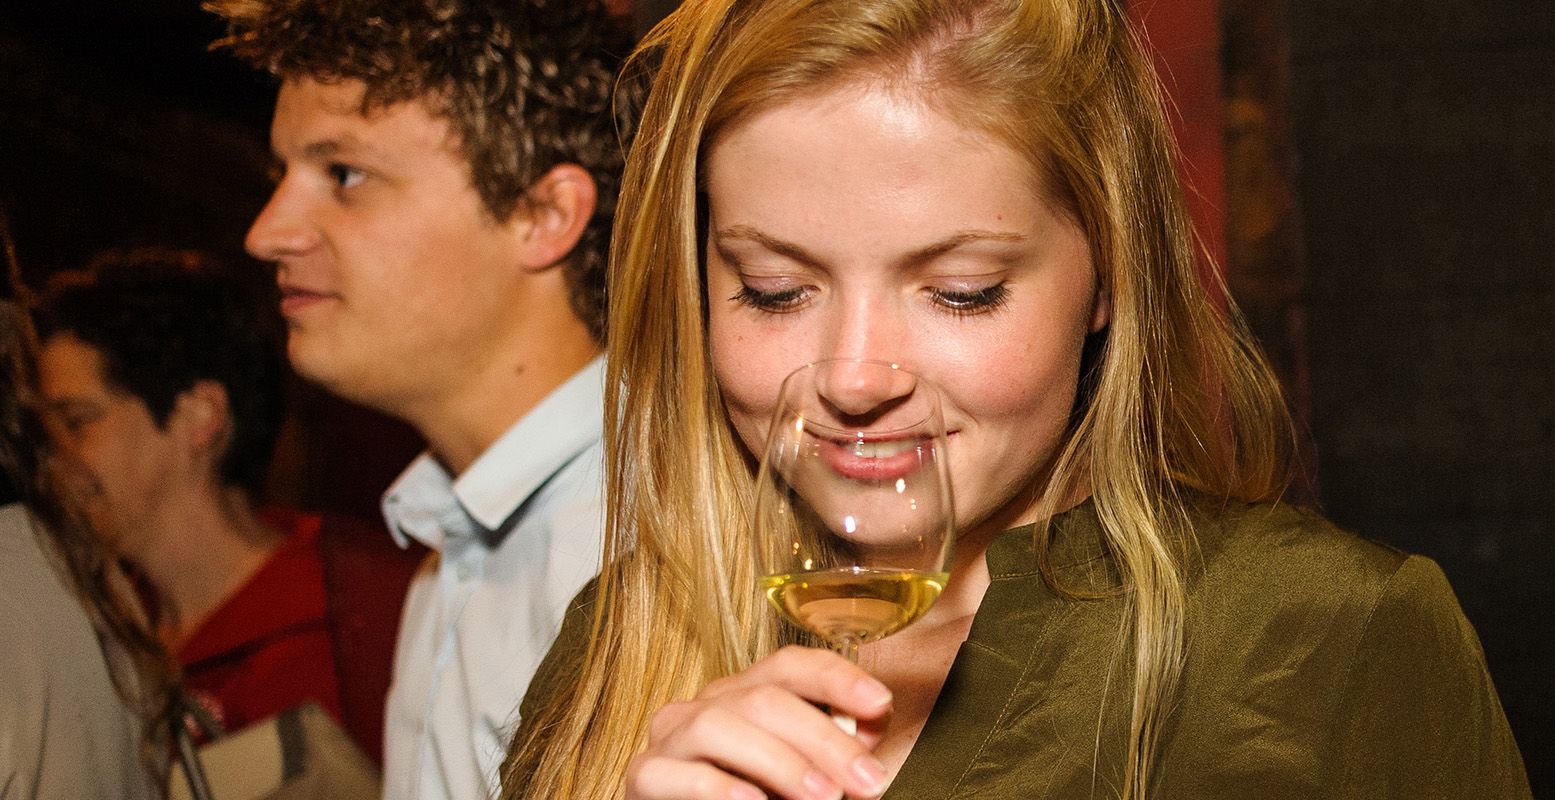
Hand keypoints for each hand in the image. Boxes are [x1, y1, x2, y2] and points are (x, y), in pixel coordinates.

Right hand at [625, 645, 893, 799]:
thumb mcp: (799, 775)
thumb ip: (829, 751)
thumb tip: (868, 729)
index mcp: (743, 694)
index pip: (788, 665)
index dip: (836, 677)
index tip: (880, 703)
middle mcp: (705, 705)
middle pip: (764, 697)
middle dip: (824, 738)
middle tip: (867, 780)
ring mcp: (671, 738)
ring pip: (720, 725)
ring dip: (781, 762)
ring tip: (824, 797)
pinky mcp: (645, 775)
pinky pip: (679, 772)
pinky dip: (721, 787)